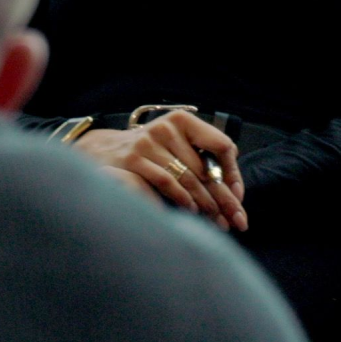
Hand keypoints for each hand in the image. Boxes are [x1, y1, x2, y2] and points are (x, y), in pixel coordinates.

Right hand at [73, 109, 246, 231]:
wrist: (103, 150)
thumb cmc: (149, 152)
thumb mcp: (175, 144)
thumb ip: (202, 159)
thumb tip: (234, 193)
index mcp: (182, 121)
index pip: (221, 145)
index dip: (232, 173)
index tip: (237, 195)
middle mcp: (166, 128)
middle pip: (206, 168)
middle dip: (223, 198)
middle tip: (236, 220)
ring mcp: (147, 143)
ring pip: (188, 177)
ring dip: (205, 203)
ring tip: (215, 220)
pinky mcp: (132, 159)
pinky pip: (166, 182)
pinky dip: (181, 198)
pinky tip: (190, 210)